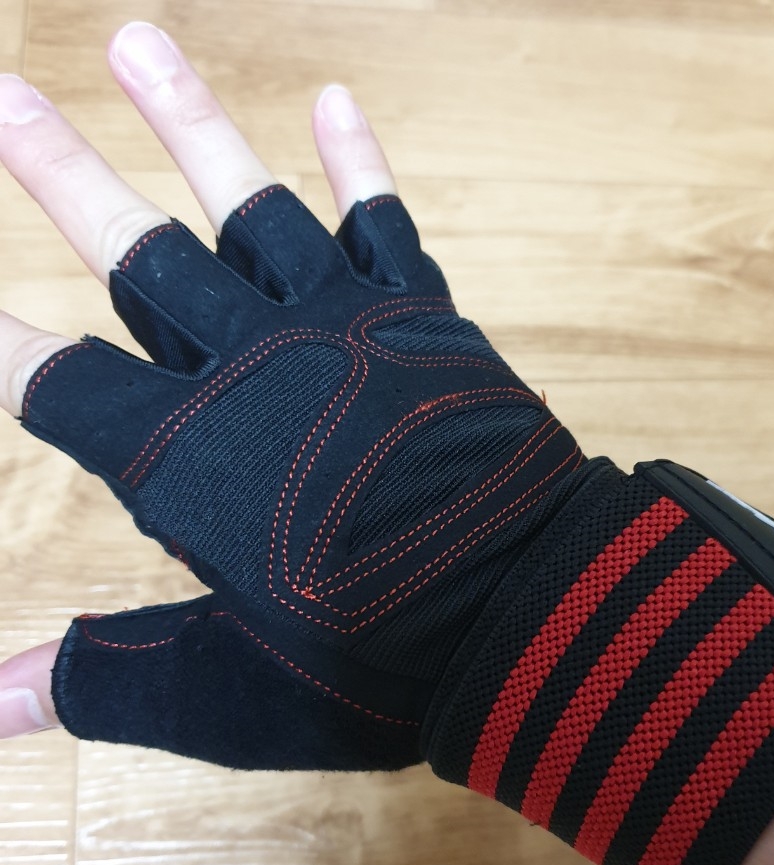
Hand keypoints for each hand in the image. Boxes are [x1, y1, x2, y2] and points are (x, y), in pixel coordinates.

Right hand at [0, 21, 582, 767]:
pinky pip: (382, 224)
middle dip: (59, 176)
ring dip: (190, 122)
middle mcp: (252, 369)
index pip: (58, 383)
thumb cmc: (372, 660)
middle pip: (137, 255)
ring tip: (135, 40)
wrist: (521, 613)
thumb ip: (102, 680)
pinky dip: (359, 163)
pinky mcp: (423, 317)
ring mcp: (342, 327)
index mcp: (187, 457)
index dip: (5, 345)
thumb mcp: (226, 689)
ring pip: (249, 205)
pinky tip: (333, 103)